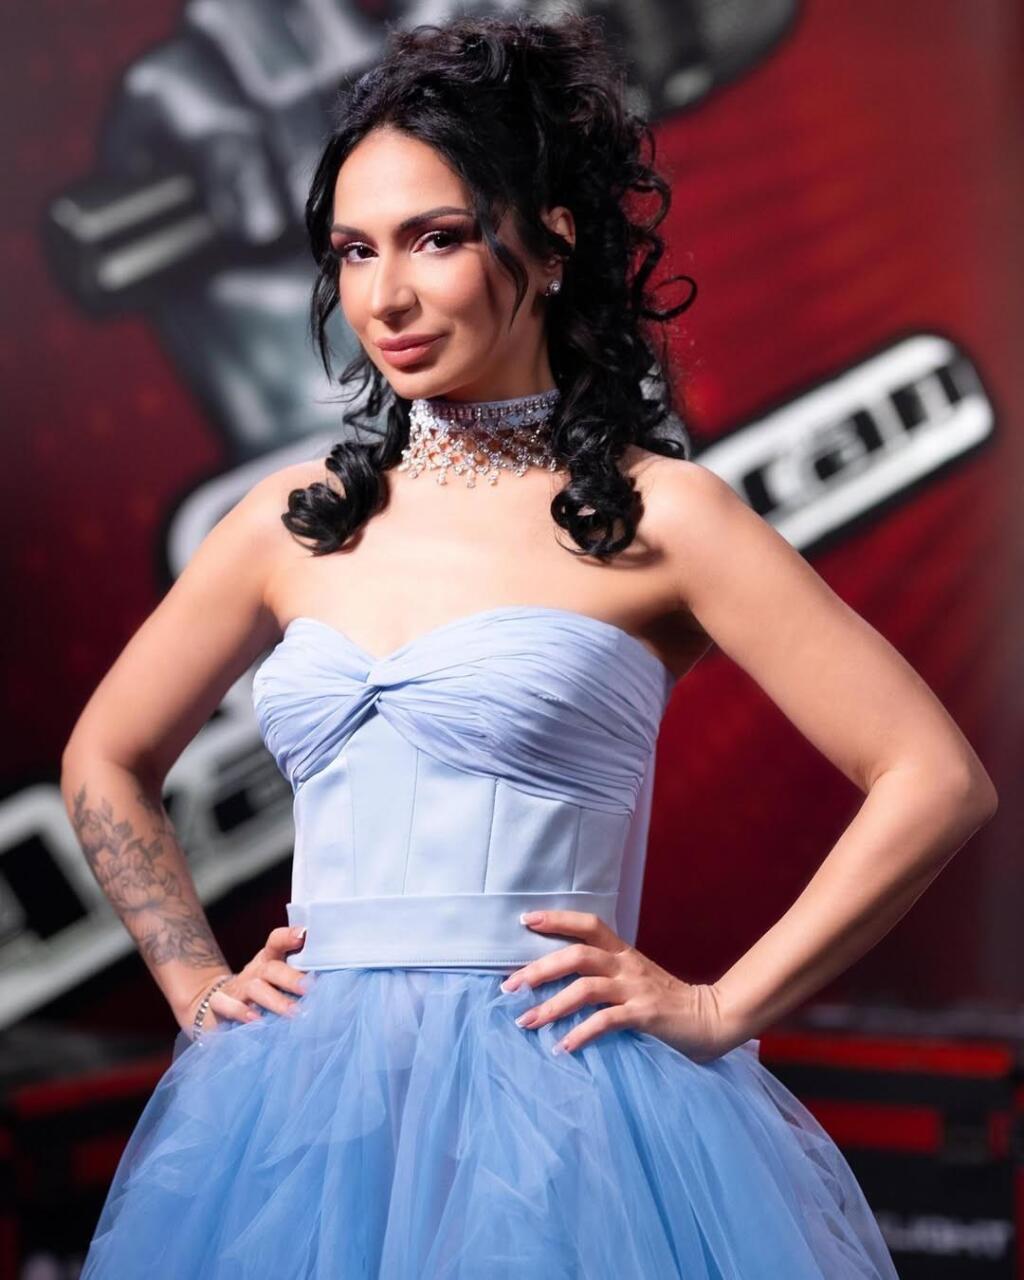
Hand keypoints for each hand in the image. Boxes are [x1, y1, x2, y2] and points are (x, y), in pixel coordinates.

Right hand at [179, 925, 312, 1035]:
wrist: (215, 1007)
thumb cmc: (258, 994)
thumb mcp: (276, 983)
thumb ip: (297, 978)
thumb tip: (332, 983)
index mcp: (268, 961)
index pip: (276, 942)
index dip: (288, 936)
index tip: (304, 935)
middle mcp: (254, 972)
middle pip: (272, 968)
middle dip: (291, 978)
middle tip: (311, 988)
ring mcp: (236, 988)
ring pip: (255, 988)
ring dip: (275, 1000)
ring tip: (294, 1013)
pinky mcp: (219, 1005)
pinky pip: (226, 1005)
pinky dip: (240, 1012)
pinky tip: (255, 1021)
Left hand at [502, 910, 739, 1064]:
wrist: (712, 1019)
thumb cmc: (666, 1001)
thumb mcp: (634, 979)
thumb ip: (605, 975)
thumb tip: (557, 982)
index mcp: (623, 952)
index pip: (588, 924)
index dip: (557, 919)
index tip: (525, 919)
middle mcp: (627, 965)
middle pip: (577, 955)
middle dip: (539, 969)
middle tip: (509, 986)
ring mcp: (636, 989)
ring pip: (586, 988)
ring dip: (552, 1005)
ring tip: (526, 1022)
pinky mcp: (646, 1016)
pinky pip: (607, 1021)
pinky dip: (581, 1033)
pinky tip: (563, 1047)